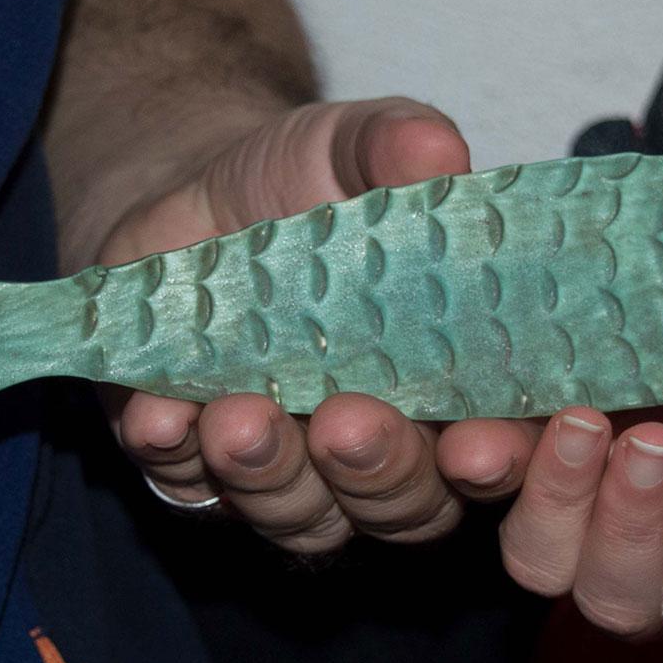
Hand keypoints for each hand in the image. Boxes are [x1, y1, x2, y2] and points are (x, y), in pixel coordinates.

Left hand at [88, 96, 481, 555]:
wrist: (184, 199)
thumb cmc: (299, 179)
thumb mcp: (346, 146)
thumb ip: (394, 147)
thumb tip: (435, 152)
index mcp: (457, 381)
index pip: (502, 445)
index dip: (501, 460)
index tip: (478, 447)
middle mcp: (391, 446)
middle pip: (408, 505)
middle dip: (379, 474)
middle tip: (348, 426)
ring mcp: (296, 470)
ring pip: (303, 516)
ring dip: (271, 477)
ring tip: (239, 421)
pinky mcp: (199, 469)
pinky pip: (190, 491)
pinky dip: (174, 458)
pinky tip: (160, 417)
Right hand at [438, 346, 662, 637]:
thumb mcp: (616, 366)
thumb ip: (543, 397)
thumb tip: (463, 441)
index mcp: (583, 536)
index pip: (536, 549)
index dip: (535, 500)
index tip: (538, 431)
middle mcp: (653, 578)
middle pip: (613, 593)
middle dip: (627, 517)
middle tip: (645, 438)